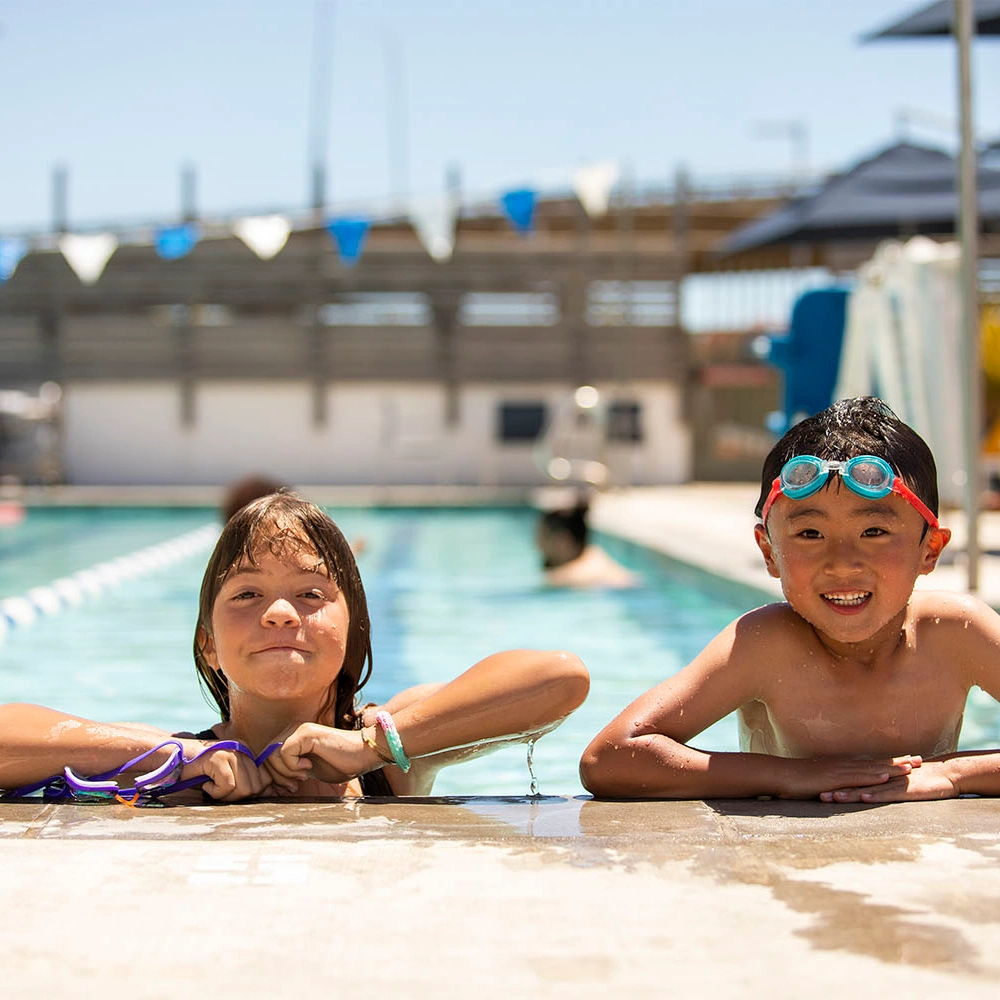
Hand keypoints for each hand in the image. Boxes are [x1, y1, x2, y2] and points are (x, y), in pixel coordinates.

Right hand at [179, 742, 273, 801]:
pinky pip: (227, 786)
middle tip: (218, 790)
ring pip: (243, 788)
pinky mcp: (218, 758)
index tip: (231, 792)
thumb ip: (246, 783)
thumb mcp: (228, 777)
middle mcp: (243, 749)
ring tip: (212, 786)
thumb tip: (268, 795)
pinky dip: (215, 792)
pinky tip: (205, 784)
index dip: (250, 793)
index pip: (266, 781)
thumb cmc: (200, 774)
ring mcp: (231, 752)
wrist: (172, 760)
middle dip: (236, 797)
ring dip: (225, 796)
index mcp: (248, 753)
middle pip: (255, 788)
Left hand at [265, 723, 369, 786]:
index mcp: (292, 736)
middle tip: (295, 784)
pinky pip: (284, 752)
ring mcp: (298, 729)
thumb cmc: (340, 763)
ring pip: (272, 754)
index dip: (275, 775)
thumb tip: (270, 784)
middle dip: (278, 776)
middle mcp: (293, 729)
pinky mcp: (305, 733)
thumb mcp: (308, 769)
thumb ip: (291, 770)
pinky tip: (308, 767)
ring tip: (304, 774)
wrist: (362, 754)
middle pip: (266, 756)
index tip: (291, 786)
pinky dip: (293, 766)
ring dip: (286, 771)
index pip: (267, 757)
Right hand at [778, 755, 922, 799]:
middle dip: (899, 761)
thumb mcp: (816, 782)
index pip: (870, 763)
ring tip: (912, 767)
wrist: (777, 774)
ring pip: (871, 769)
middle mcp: (843, 765)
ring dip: (892, 768)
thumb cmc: (792, 780)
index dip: (889, 761)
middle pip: (876, 763)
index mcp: (840, 766)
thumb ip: (830, 785)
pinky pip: (857, 778)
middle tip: (920, 759)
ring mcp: (839, 771)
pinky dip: (873, 778)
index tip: (907, 759)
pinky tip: (886, 778)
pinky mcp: (833, 780)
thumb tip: (837, 791)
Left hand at [819, 759, 957, 802]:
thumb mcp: (896, 787)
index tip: (813, 789)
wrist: (946, 775)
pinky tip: (865, 797)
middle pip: (853, 785)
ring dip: (849, 793)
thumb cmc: (920, 782)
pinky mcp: (905, 790)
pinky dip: (876, 795)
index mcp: (876, 779)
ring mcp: (892, 784)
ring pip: (867, 788)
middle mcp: (881, 780)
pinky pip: (888, 793)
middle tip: (814, 794)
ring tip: (832, 797)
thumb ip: (880, 790)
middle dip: (834, 790)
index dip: (833, 785)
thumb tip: (863, 796)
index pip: (851, 783)